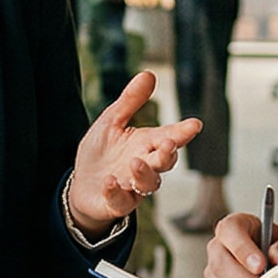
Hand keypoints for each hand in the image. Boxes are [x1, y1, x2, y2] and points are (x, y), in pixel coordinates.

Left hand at [68, 73, 201, 234]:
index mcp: (146, 144)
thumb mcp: (112, 122)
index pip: (169, 136)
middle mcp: (144, 166)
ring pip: (148, 185)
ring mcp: (132, 187)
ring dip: (144, 174)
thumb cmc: (101, 152)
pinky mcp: (116, 203)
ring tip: (134, 162)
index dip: (182, 132)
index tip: (195, 124)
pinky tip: (109, 181)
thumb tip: (149, 73)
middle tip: (168, 145)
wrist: (82, 185)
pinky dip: (116, 192)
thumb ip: (130, 101)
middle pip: (164, 162)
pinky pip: (121, 201)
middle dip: (167, 154)